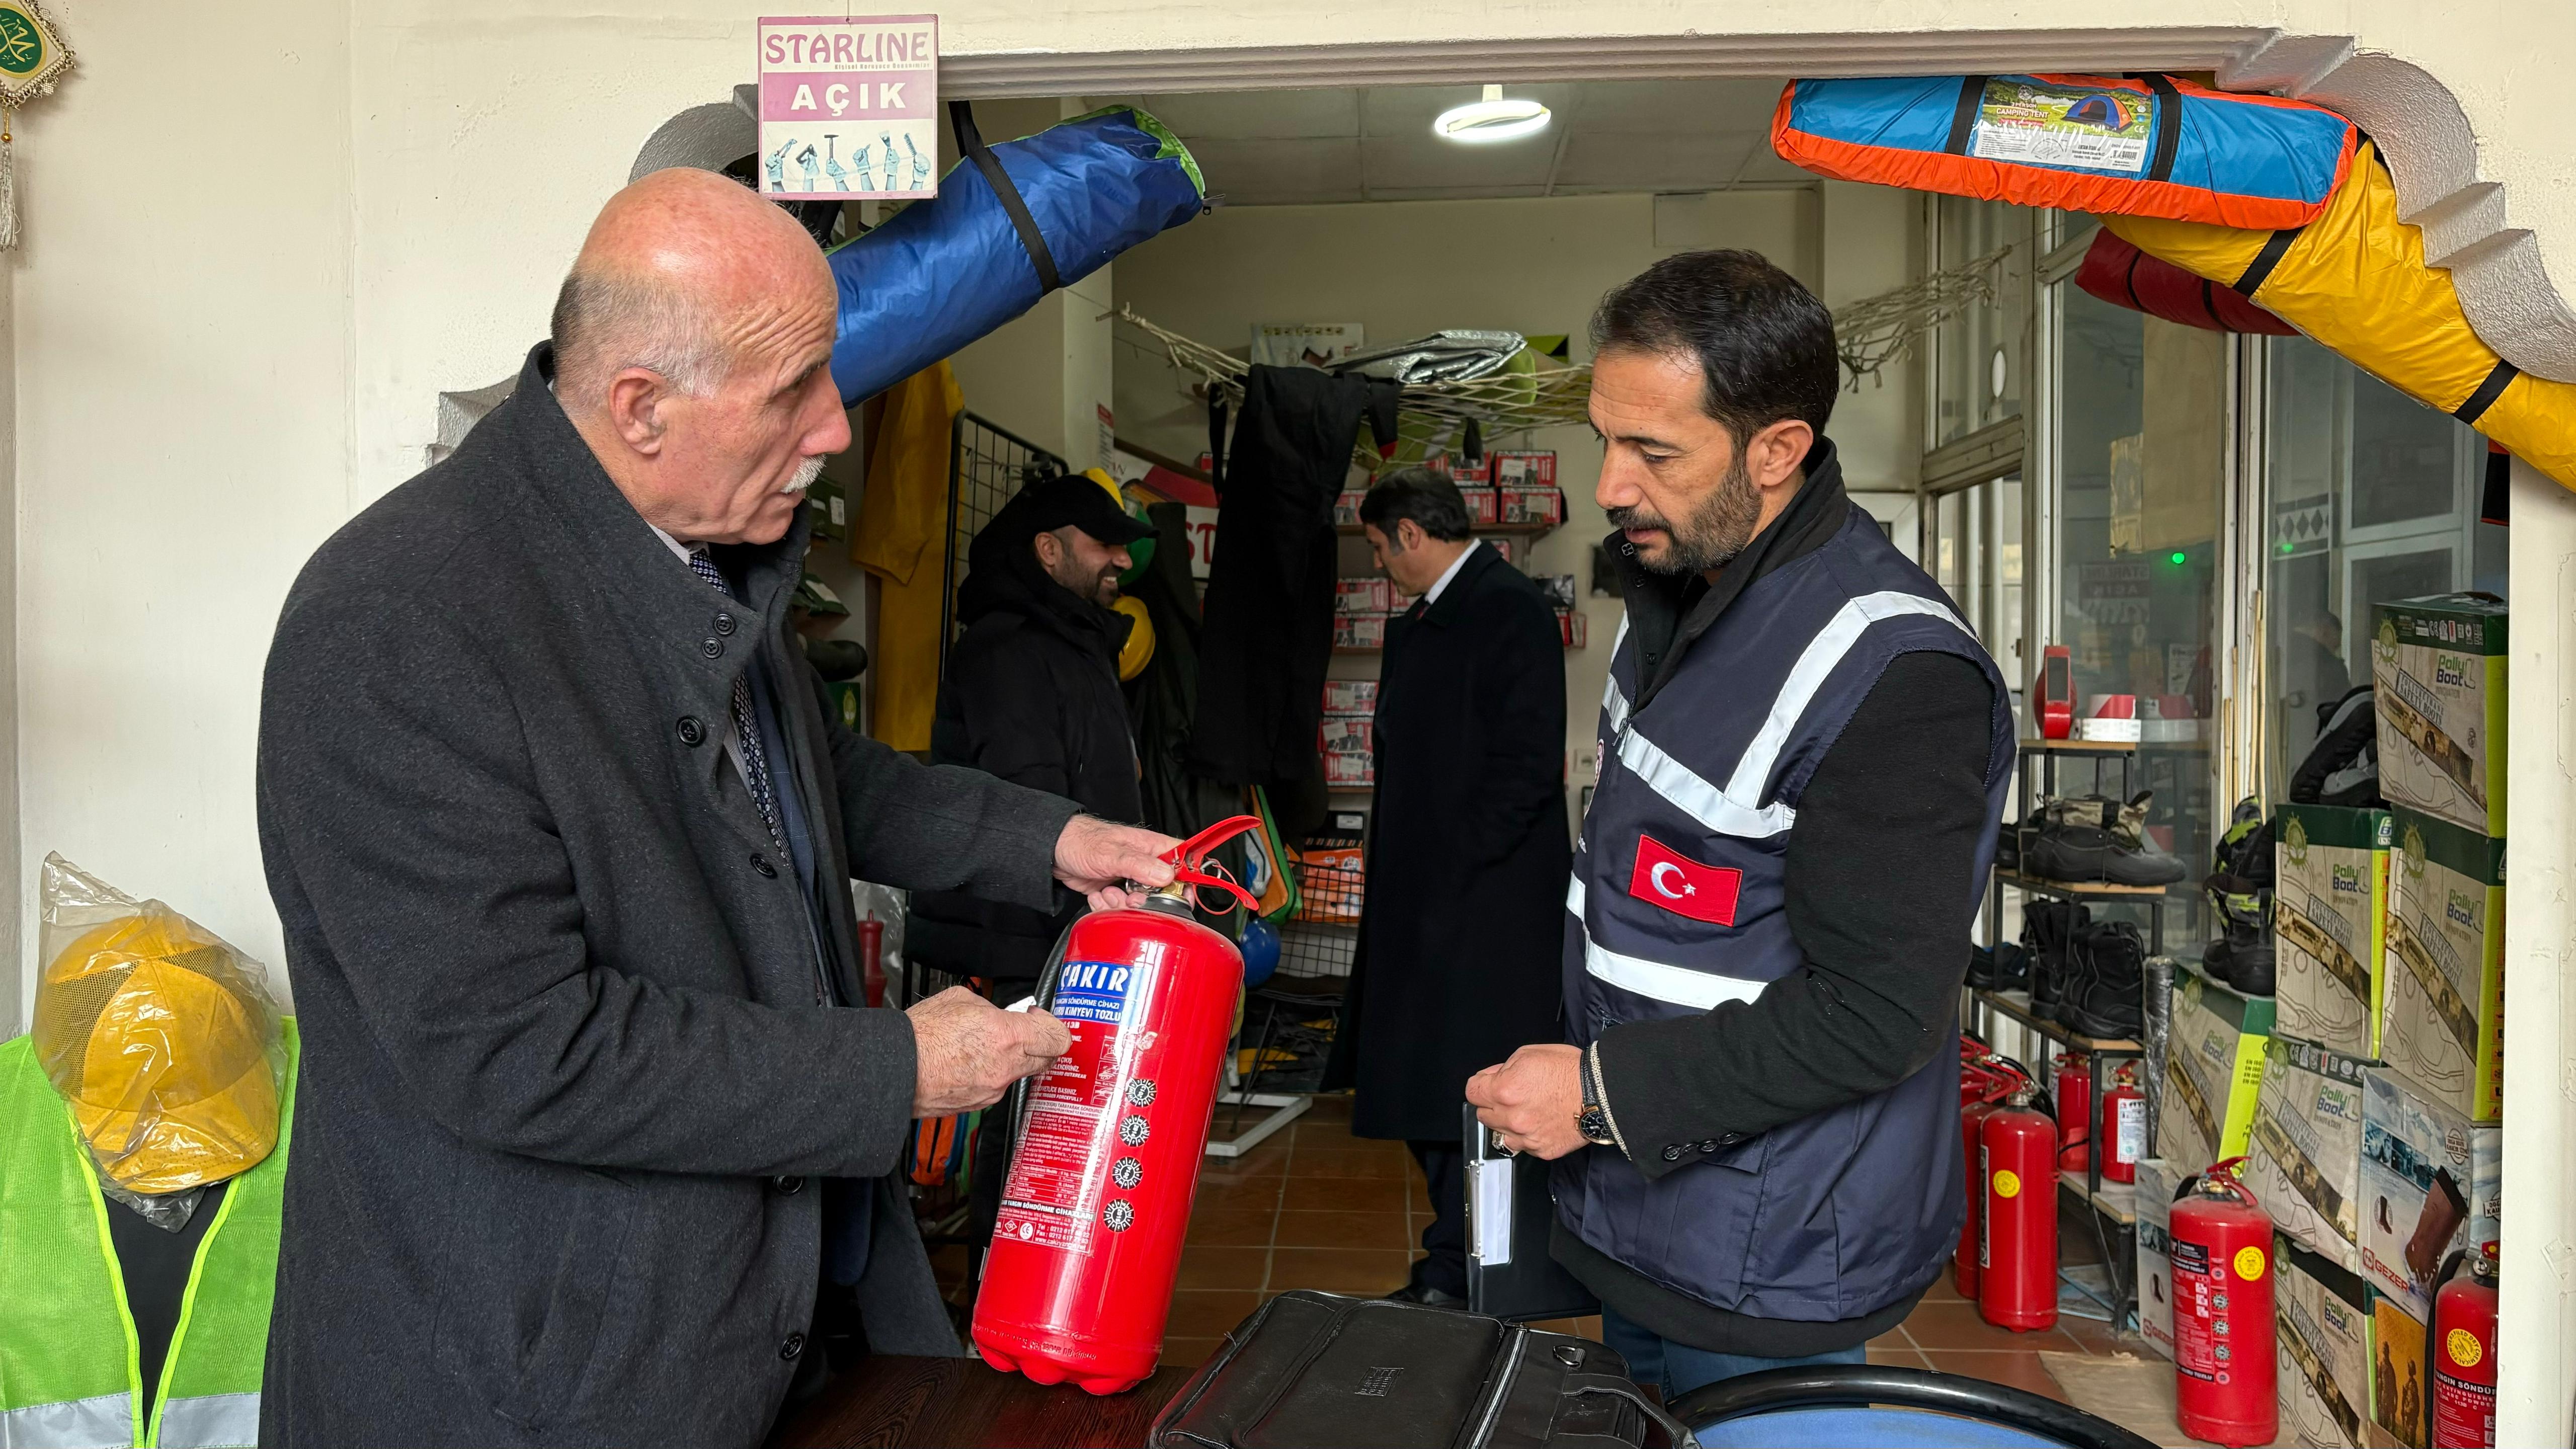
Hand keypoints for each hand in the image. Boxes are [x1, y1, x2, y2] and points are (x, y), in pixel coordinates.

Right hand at [907, 987, 1070, 1115]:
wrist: (894, 1069)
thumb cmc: (921, 1035)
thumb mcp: (962, 1000)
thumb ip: (991, 1009)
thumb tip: (998, 1016)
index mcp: (1007, 1037)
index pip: (1057, 1037)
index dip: (1054, 1024)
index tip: (1038, 1018)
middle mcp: (1005, 1068)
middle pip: (1046, 1059)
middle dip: (1039, 1043)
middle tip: (1021, 1031)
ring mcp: (993, 1090)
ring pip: (1017, 1073)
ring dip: (1009, 1059)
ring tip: (981, 1045)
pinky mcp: (978, 1104)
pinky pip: (995, 1086)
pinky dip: (989, 1073)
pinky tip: (967, 1061)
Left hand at [1053, 815, 1179, 910]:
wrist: (1054, 851)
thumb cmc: (1082, 842)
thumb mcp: (1112, 853)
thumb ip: (1140, 865)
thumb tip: (1167, 876)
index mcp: (1152, 847)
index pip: (1183, 862)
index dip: (1186, 880)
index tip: (1180, 897)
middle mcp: (1145, 863)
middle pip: (1164, 890)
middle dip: (1148, 901)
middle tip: (1132, 899)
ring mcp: (1131, 878)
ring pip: (1141, 903)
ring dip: (1123, 905)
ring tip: (1108, 893)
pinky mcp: (1116, 891)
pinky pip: (1122, 907)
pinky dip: (1109, 906)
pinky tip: (1099, 895)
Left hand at [1465, 1044, 1587, 1159]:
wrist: (1601, 1092)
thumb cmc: (1570, 1070)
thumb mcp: (1529, 1054)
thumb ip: (1502, 1068)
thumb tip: (1491, 1078)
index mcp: (1504, 1090)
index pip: (1471, 1093)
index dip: (1480, 1085)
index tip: (1487, 1084)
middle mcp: (1512, 1117)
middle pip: (1483, 1115)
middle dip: (1493, 1104)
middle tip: (1512, 1095)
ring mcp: (1526, 1137)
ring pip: (1501, 1134)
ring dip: (1508, 1123)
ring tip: (1528, 1111)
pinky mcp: (1541, 1150)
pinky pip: (1523, 1146)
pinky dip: (1528, 1136)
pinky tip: (1542, 1122)